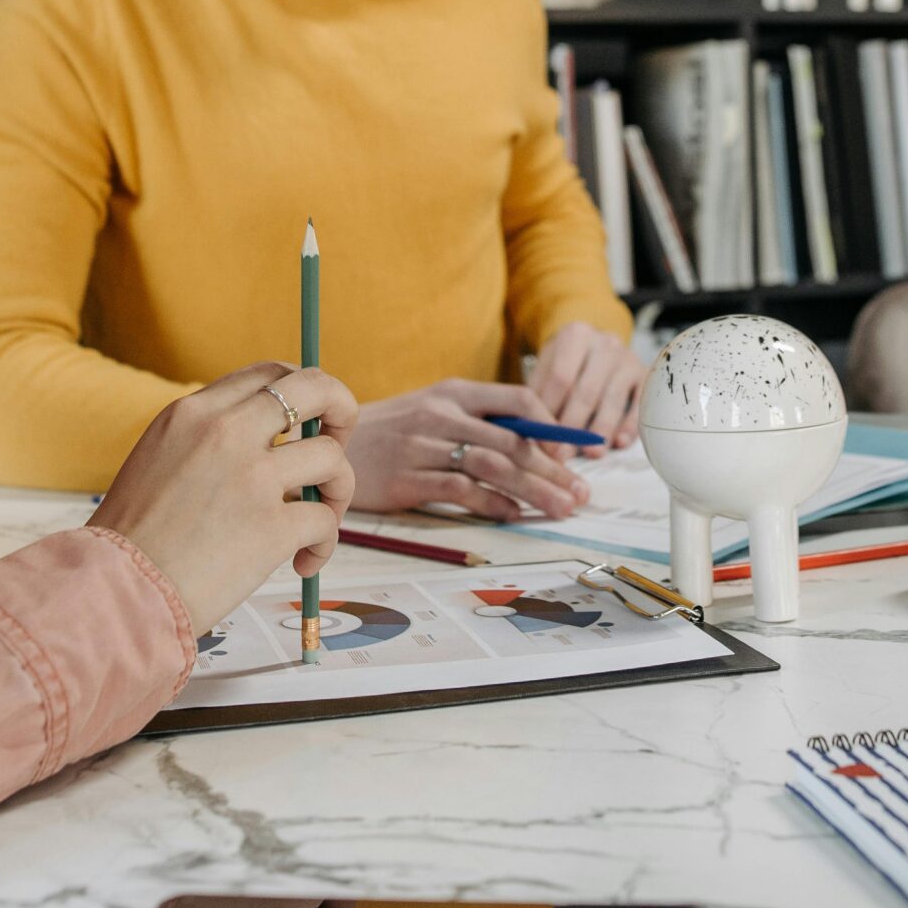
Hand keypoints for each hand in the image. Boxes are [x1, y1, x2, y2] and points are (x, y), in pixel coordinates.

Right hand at [90, 363, 356, 633]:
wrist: (115, 594)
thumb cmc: (132, 540)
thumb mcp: (158, 459)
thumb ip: (209, 440)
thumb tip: (276, 441)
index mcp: (193, 412)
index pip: (271, 374)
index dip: (304, 394)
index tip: (309, 424)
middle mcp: (225, 432)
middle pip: (318, 388)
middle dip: (343, 412)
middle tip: (338, 446)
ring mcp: (252, 477)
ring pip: (332, 458)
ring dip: (336, 492)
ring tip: (316, 524)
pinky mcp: (271, 527)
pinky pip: (326, 520)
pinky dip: (324, 544)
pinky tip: (302, 562)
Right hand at [343, 379, 590, 521]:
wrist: (326, 444)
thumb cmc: (390, 433)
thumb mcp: (432, 411)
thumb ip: (477, 420)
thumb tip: (535, 444)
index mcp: (453, 392)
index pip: (518, 398)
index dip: (552, 425)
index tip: (575, 454)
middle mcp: (441, 414)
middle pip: (512, 440)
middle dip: (554, 469)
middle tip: (581, 493)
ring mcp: (422, 445)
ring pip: (493, 466)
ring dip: (534, 490)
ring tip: (561, 508)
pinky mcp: (406, 477)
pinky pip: (460, 490)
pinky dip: (492, 504)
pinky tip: (514, 515)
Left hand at [531, 321, 646, 450]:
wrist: (598, 347)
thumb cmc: (566, 363)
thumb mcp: (547, 366)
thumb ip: (538, 394)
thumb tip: (532, 432)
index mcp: (575, 335)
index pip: (560, 377)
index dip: (549, 411)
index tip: (541, 438)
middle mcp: (605, 342)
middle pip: (586, 391)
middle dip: (573, 427)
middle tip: (563, 454)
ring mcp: (628, 358)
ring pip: (612, 400)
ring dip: (601, 430)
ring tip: (591, 454)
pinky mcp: (645, 376)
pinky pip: (639, 405)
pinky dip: (630, 427)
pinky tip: (619, 443)